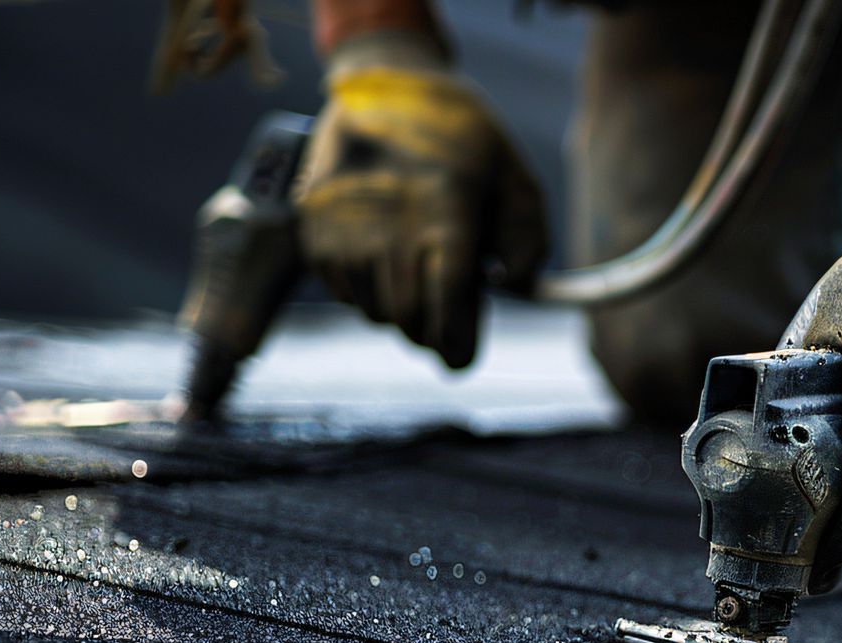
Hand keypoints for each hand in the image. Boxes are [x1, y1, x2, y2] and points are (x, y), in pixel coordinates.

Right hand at [296, 30, 547, 368]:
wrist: (382, 84)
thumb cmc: (460, 135)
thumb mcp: (514, 176)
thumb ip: (527, 240)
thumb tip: (511, 288)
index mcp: (444, 219)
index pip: (446, 313)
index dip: (456, 347)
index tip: (461, 358)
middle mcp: (387, 232)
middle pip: (410, 324)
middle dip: (433, 330)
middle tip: (448, 311)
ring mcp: (345, 233)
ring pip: (377, 314)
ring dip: (401, 308)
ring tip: (416, 267)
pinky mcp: (315, 233)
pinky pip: (348, 295)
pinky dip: (369, 289)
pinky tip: (385, 253)